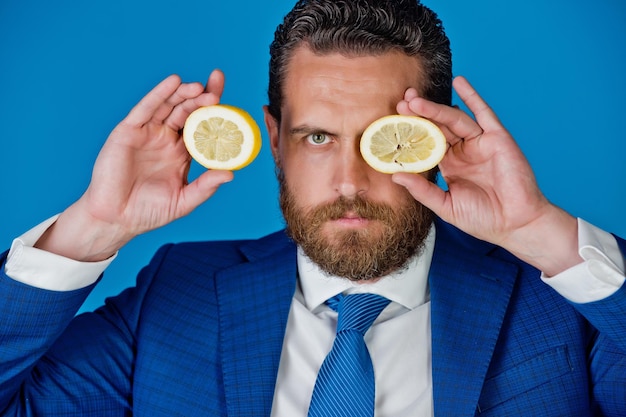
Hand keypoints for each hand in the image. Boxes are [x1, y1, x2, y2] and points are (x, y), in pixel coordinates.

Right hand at [36, 70, 233, 260]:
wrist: (117, 219)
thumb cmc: (149, 212)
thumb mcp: (184, 200)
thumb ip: (206, 186)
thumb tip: (231, 173)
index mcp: (182, 152)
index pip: (202, 126)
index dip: (214, 112)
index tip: (228, 100)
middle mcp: (166, 138)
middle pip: (188, 110)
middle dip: (202, 96)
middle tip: (216, 87)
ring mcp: (148, 133)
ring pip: (169, 105)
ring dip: (184, 93)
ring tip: (199, 87)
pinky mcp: (129, 131)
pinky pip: (146, 108)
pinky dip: (160, 94)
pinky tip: (174, 82)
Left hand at [392, 76, 580, 274]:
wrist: (515, 225)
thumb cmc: (483, 219)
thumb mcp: (446, 205)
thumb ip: (422, 190)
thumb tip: (395, 175)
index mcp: (449, 165)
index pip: (426, 142)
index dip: (411, 131)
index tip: (393, 122)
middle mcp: (463, 151)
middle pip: (437, 126)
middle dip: (419, 114)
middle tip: (400, 104)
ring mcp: (480, 143)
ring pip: (454, 119)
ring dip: (435, 108)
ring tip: (415, 101)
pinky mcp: (498, 138)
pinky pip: (484, 113)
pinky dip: (472, 97)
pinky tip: (459, 82)